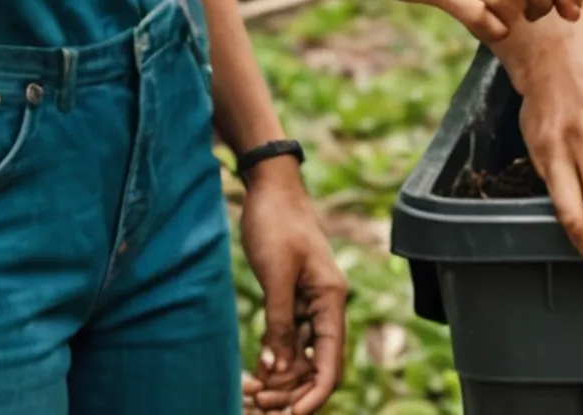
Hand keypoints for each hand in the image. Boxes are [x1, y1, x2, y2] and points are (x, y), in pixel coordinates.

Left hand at [235, 165, 346, 413]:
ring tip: (251, 390)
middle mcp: (325, 306)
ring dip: (280, 378)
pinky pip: (286, 341)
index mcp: (331, 300)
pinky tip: (254, 371)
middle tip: (256, 401)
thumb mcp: (276, 275)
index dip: (316, 393)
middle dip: (291, 389)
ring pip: (300, 357)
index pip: (331, 360)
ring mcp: (308, 304)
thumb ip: (279, 321)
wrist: (269, 189)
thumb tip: (277, 366)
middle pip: (316, 365)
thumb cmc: (277, 224)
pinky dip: (273, 358)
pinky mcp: (290, 300)